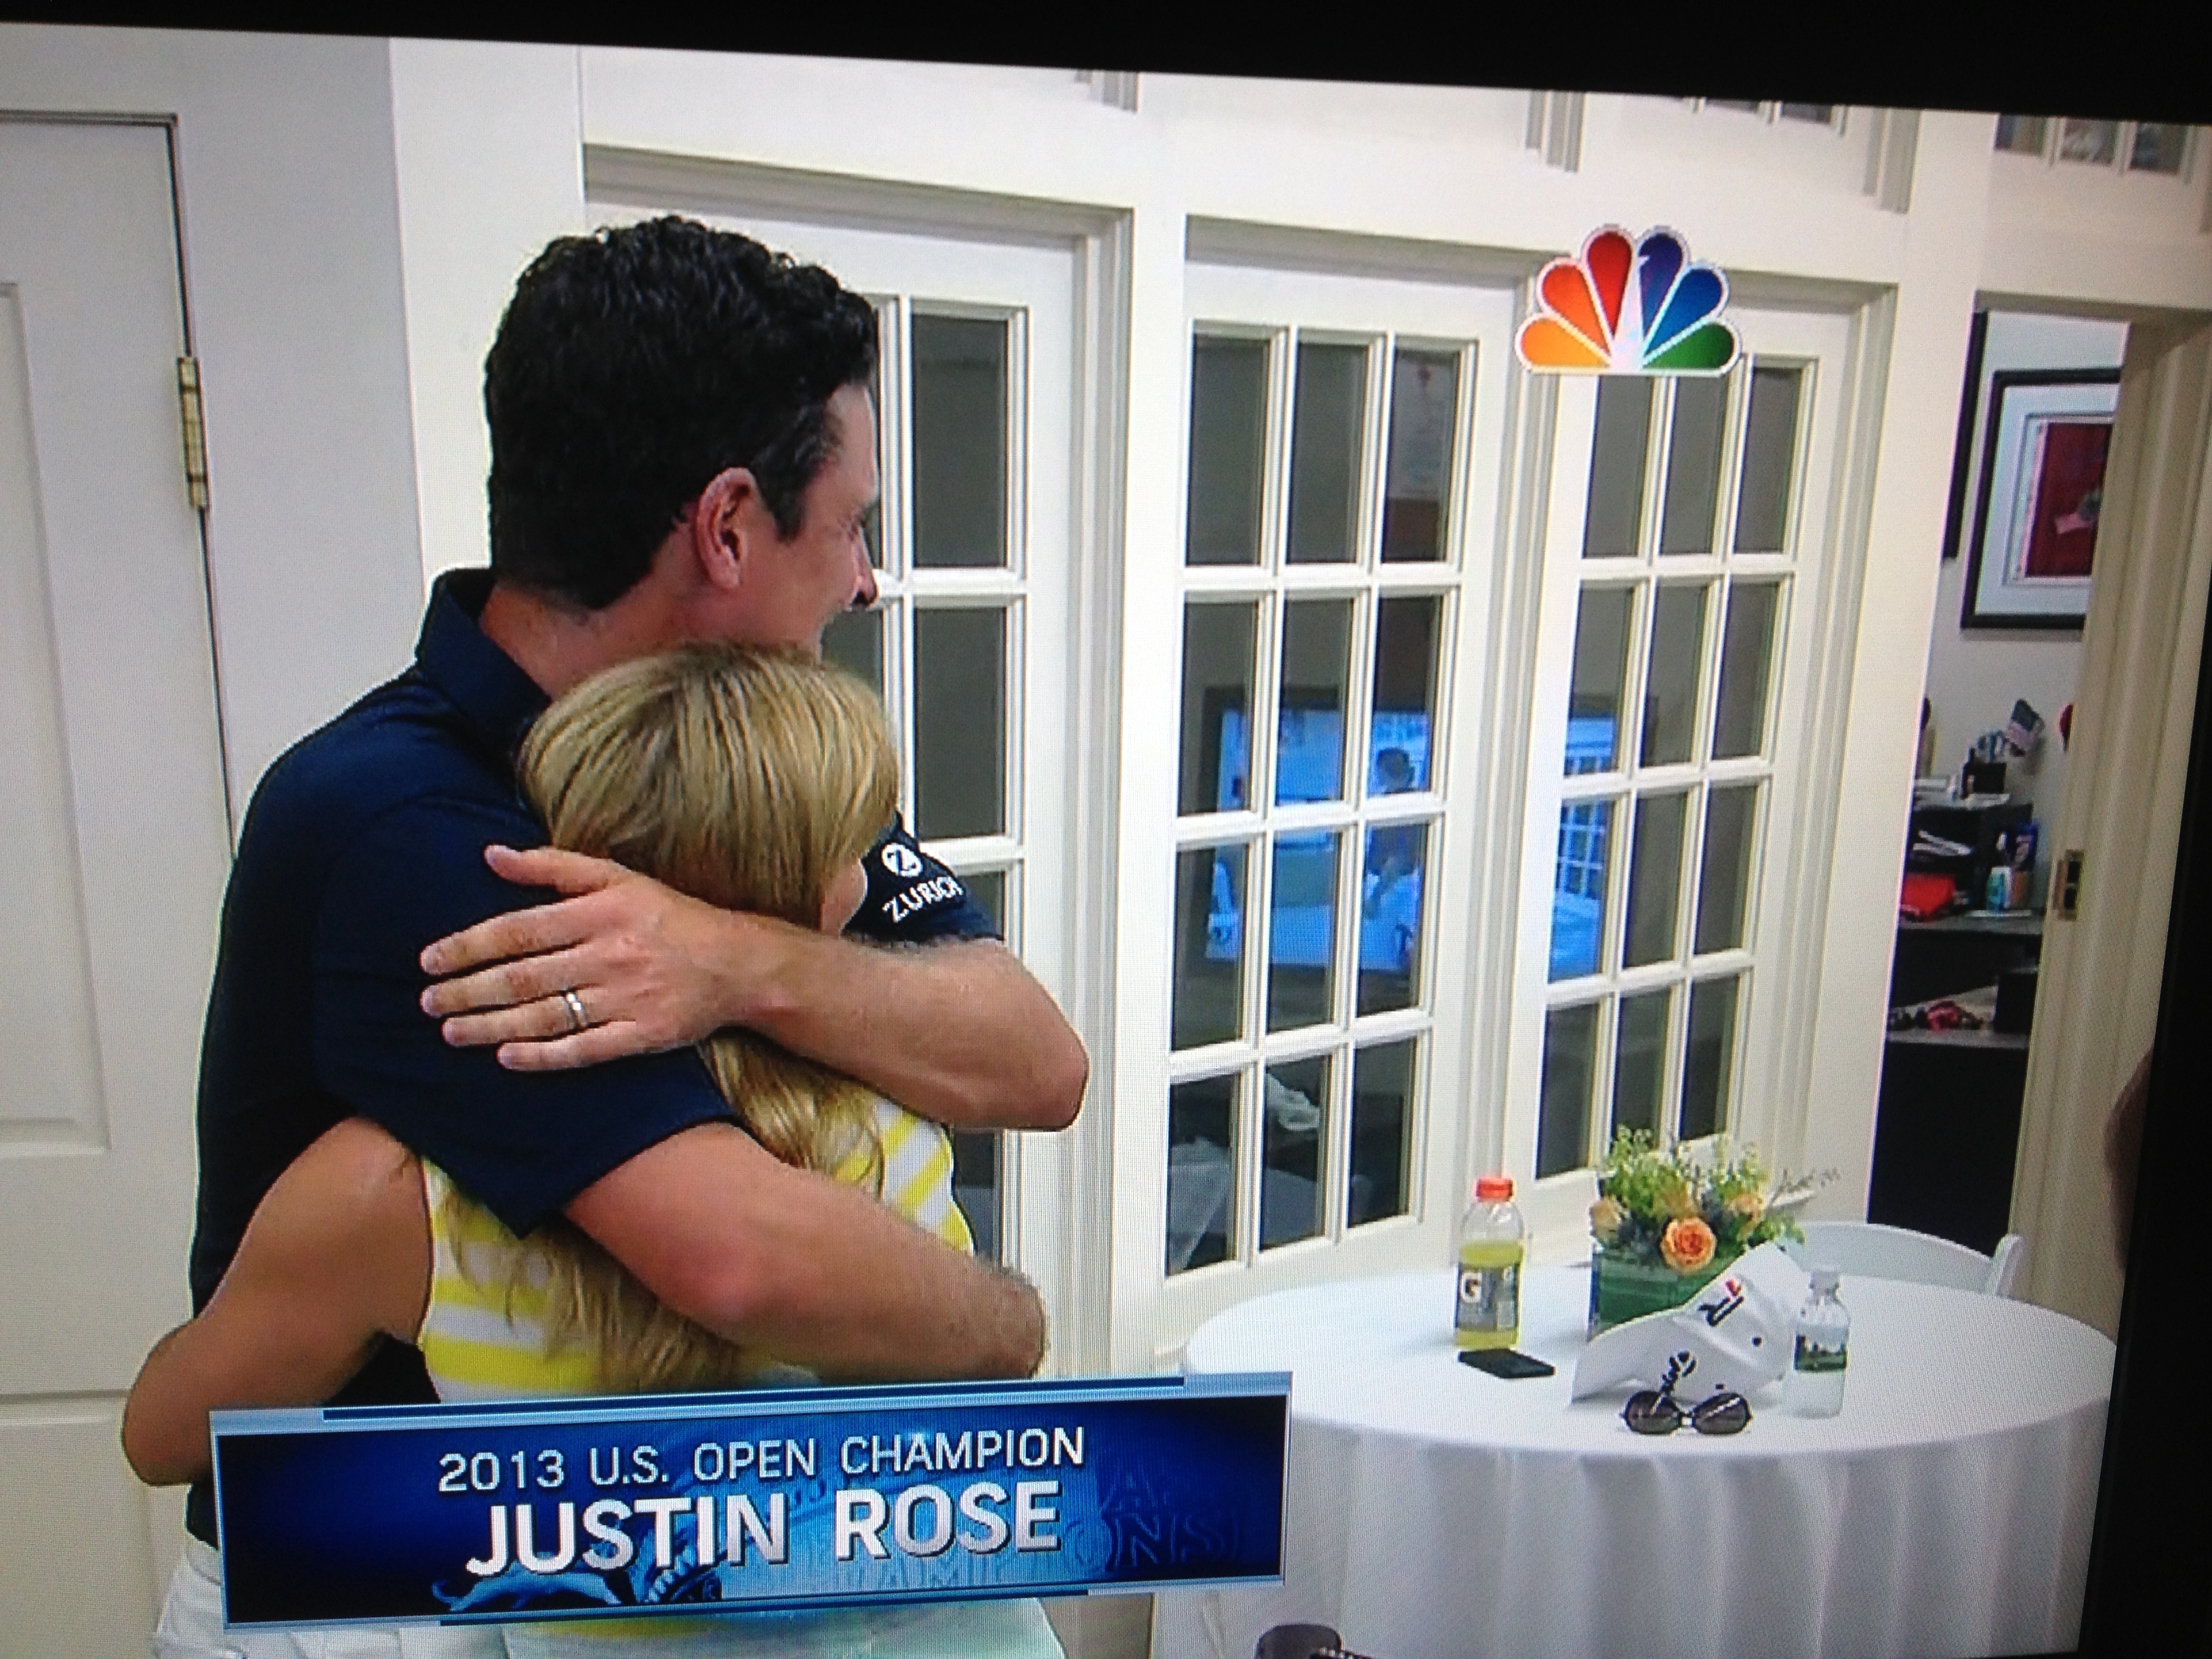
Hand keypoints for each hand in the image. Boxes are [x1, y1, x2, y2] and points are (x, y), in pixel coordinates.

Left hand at [420, 844, 776, 1069]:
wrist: (738, 963)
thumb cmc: (669, 916)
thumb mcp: (617, 878)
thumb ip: (553, 866)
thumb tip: (491, 855)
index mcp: (599, 913)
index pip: (518, 931)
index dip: (468, 946)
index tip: (429, 961)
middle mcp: (609, 955)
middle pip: (523, 977)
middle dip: (467, 991)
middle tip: (427, 1002)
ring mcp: (626, 999)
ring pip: (545, 1015)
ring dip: (491, 1026)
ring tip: (451, 1031)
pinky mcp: (643, 1036)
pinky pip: (584, 1050)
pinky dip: (543, 1056)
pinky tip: (507, 1058)